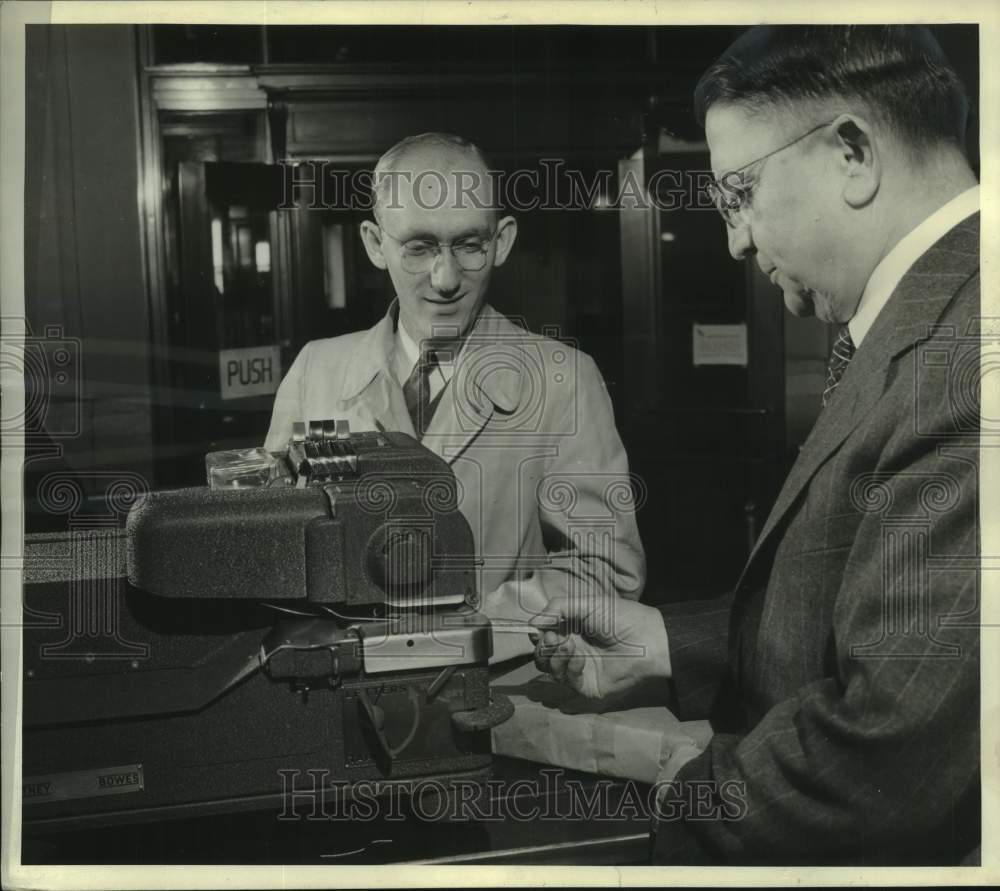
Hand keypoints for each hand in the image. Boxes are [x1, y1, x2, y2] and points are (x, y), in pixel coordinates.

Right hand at [530, 595, 669, 698]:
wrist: (646, 639)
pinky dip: (570, 667)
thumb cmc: (620, 618)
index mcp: (572, 630)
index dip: (538, 634)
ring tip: (568, 645)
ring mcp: (579, 668)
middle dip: (543, 646)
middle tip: (552, 638)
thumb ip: (557, 608)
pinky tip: (580, 658)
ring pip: (550, 668)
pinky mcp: (586, 685)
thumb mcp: (586, 604)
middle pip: (543, 654)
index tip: (538, 629)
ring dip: (554, 656)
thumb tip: (532, 622)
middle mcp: (573, 649)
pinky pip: (567, 680)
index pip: (545, 635)